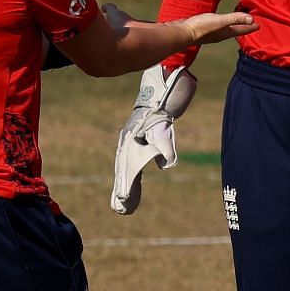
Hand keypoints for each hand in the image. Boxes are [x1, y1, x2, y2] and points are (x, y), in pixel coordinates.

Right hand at [110, 65, 198, 214]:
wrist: (165, 80)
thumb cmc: (164, 100)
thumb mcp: (164, 122)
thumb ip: (164, 142)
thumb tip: (166, 163)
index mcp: (130, 138)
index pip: (127, 167)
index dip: (126, 186)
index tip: (123, 203)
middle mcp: (128, 140)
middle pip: (123, 169)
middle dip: (123, 189)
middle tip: (122, 210)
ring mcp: (133, 139)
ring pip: (127, 166)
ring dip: (127, 185)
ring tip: (125, 205)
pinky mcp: (141, 139)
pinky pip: (135, 161)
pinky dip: (134, 175)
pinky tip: (135, 185)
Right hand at [180, 10, 256, 44]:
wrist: (183, 33)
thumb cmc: (202, 27)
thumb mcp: (220, 21)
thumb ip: (235, 19)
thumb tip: (252, 19)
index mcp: (226, 33)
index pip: (242, 30)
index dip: (250, 27)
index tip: (259, 25)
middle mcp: (221, 34)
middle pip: (236, 31)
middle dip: (244, 27)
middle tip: (251, 22)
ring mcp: (213, 33)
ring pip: (227, 29)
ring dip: (234, 25)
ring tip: (239, 21)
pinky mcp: (205, 29)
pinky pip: (219, 25)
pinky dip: (224, 23)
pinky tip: (221, 21)